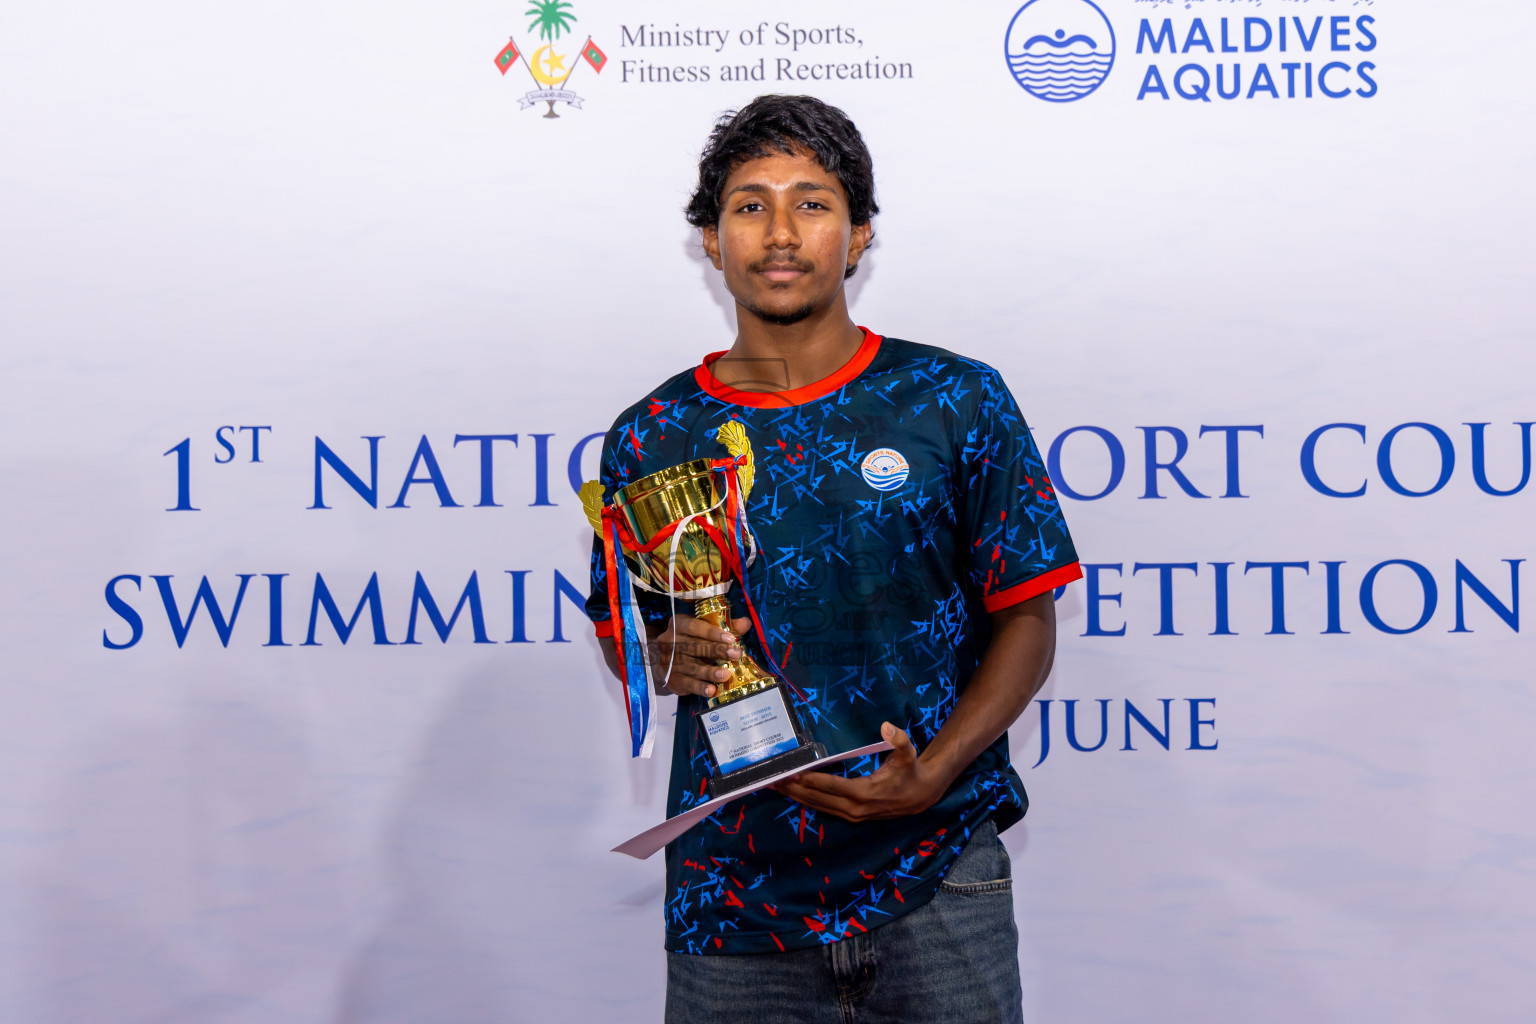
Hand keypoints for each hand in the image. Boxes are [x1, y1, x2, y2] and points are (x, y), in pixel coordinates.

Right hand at [651, 614, 752, 698]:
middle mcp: (669, 642)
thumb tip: (745, 623)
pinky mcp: (671, 679)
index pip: (693, 627)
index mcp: (678, 625)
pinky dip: (700, 688)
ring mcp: (669, 662)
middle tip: (735, 654)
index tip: (731, 638)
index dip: (712, 632)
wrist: (664, 661)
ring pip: (691, 667)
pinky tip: (711, 690)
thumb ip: (724, 626)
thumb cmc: (689, 641)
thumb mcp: (702, 630)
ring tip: (726, 674)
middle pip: (694, 647)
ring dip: (710, 672)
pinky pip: (687, 684)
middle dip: (717, 651)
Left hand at [773, 723, 948, 822]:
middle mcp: (855, 808)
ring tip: (775, 786)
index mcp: (865, 793)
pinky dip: (806, 801)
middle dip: (793, 789)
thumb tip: (886, 727)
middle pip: (817, 799)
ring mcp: (852, 815)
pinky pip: (823, 809)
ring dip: (795, 796)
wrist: (921, 796)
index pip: (831, 786)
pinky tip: (793, 793)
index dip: (810, 780)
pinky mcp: (850, 817)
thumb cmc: (911, 771)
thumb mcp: (909, 753)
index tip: (792, 772)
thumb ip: (899, 740)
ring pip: (817, 806)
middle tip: (772, 779)